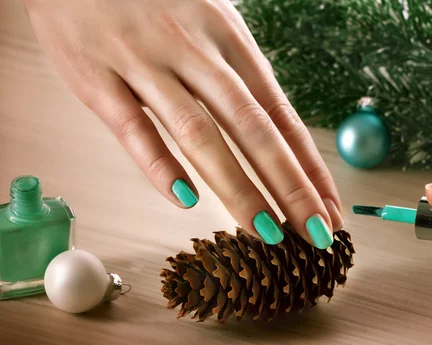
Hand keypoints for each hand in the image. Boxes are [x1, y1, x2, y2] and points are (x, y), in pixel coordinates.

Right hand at [24, 0, 342, 248]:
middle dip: (290, 186)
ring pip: (200, 134)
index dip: (309, 166)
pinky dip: (160, 165)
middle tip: (315, 233)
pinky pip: (133, 127)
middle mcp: (197, 54)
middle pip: (253, 129)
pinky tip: (185, 199)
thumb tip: (276, 132)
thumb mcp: (210, 23)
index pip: (281, 115)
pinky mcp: (98, 78)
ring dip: (237, 187)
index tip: (330, 207)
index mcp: (230, 41)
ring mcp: (147, 65)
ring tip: (265, 231)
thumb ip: (237, 76)